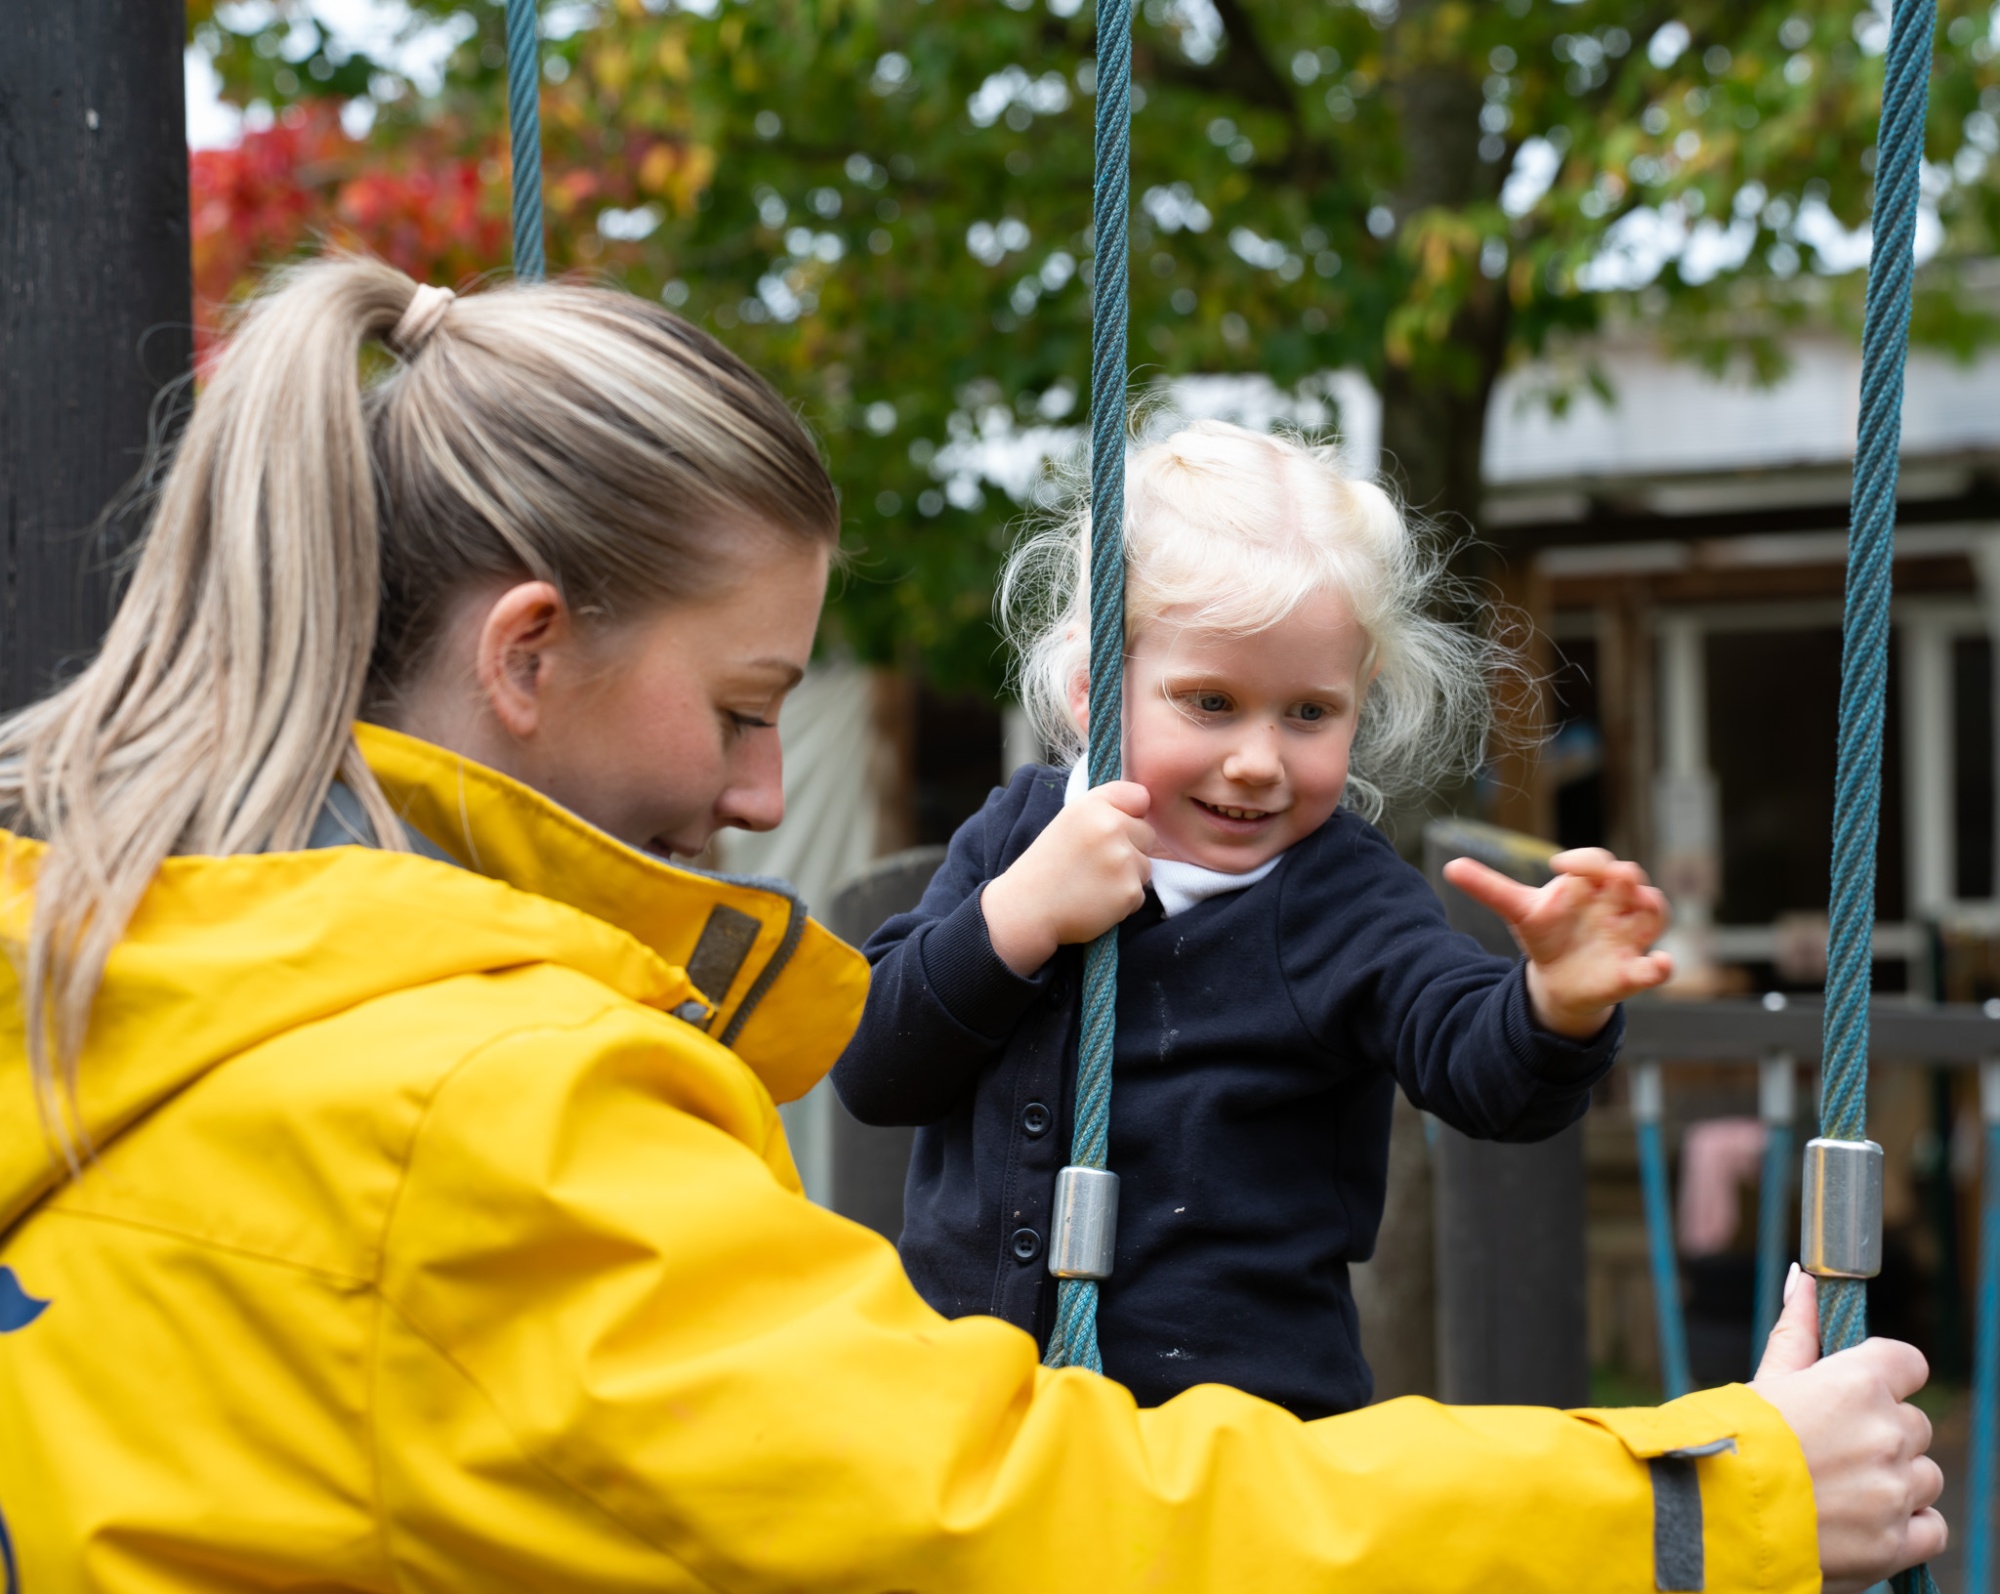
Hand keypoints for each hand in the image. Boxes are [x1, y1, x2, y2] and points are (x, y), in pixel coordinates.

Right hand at [981, 782, 1153, 976]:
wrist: (1026, 910)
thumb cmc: (1047, 866)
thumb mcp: (1068, 822)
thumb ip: (1104, 810)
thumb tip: (1144, 804)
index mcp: (1092, 805)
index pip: (1140, 796)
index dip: (1130, 814)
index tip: (1111, 829)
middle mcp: (1110, 826)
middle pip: (1148, 833)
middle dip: (1131, 849)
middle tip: (1095, 863)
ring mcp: (1122, 859)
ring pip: (1145, 866)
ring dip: (1127, 877)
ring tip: (1092, 884)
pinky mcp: (1129, 890)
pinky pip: (1140, 894)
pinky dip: (1123, 902)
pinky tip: (1096, 901)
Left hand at [1441, 848, 1671, 1037]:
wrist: (1558, 977)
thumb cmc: (1546, 933)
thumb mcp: (1518, 910)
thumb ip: (1489, 888)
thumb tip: (1450, 866)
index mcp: (1588, 885)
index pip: (1597, 860)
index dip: (1585, 859)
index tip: (1557, 866)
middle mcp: (1615, 904)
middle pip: (1631, 878)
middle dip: (1624, 874)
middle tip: (1610, 877)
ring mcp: (1627, 935)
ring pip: (1654, 912)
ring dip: (1651, 907)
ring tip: (1640, 904)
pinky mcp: (1632, 969)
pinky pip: (1655, 967)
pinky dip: (1661, 966)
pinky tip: (1659, 965)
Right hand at [1749, 1267, 1945, 1592]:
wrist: (1712, 1519)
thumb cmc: (1730, 1440)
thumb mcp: (1764, 1380)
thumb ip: (1796, 1331)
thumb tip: (1804, 1278)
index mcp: (1856, 1384)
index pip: (1909, 1363)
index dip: (1887, 1374)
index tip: (1862, 1390)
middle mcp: (1886, 1434)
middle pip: (1914, 1424)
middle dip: (1881, 1434)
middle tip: (1831, 1450)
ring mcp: (1895, 1491)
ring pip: (1924, 1476)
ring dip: (1895, 1481)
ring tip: (1840, 1491)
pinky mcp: (1895, 1543)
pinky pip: (1931, 1527)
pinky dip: (1906, 1525)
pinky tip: (1862, 1522)